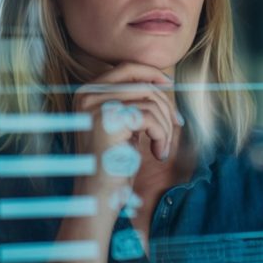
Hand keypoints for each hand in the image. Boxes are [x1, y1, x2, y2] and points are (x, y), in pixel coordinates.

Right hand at [71, 62, 182, 196]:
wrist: (99, 194)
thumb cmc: (114, 161)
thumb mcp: (123, 124)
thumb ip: (134, 101)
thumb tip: (163, 82)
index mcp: (87, 92)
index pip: (126, 68)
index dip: (152, 73)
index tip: (170, 85)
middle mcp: (87, 95)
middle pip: (143, 85)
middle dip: (165, 107)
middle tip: (176, 126)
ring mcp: (95, 106)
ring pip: (150, 102)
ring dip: (165, 127)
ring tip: (162, 147)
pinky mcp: (108, 121)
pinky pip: (150, 118)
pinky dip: (162, 136)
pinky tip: (158, 153)